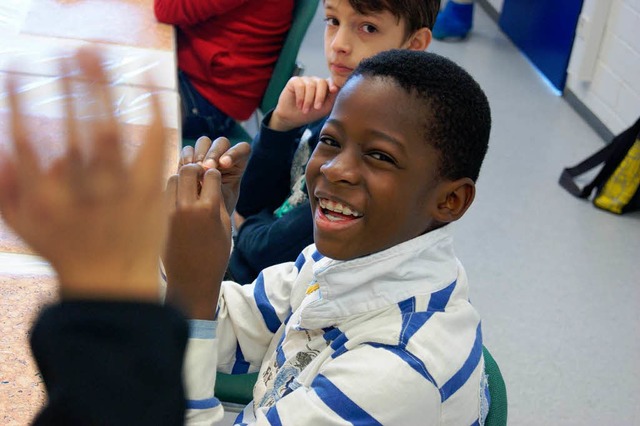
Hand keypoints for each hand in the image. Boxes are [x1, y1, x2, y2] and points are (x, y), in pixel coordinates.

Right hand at [0, 47, 166, 301]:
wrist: (114, 285)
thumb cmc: (68, 254)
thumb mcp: (24, 228)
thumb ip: (3, 191)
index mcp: (47, 199)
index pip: (28, 143)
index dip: (19, 107)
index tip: (16, 77)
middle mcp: (83, 192)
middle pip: (73, 129)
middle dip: (71, 88)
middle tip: (70, 53)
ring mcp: (119, 191)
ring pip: (109, 132)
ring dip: (102, 91)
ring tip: (96, 57)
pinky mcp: (149, 190)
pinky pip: (152, 147)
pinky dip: (151, 114)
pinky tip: (149, 84)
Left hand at [163, 164, 231, 318]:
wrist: (192, 280)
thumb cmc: (214, 256)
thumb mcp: (224, 227)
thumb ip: (217, 202)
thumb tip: (210, 182)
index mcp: (207, 209)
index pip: (210, 175)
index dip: (214, 174)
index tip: (214, 178)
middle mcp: (185, 207)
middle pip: (188, 171)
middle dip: (196, 170)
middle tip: (200, 177)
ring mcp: (168, 213)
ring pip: (172, 179)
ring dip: (181, 179)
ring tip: (188, 189)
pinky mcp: (157, 219)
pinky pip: (163, 195)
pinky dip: (172, 192)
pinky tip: (179, 201)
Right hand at [178, 136, 249, 215]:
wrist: (200, 218)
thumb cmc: (217, 211)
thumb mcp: (223, 202)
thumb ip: (219, 187)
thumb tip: (210, 172)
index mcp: (238, 165)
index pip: (243, 149)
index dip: (234, 153)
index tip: (224, 165)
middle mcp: (223, 156)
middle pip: (221, 143)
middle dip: (214, 153)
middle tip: (207, 167)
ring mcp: (206, 156)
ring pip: (204, 142)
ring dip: (200, 153)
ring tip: (197, 167)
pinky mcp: (190, 159)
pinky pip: (188, 149)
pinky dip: (187, 156)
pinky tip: (186, 166)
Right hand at [269, 76, 338, 130]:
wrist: (292, 118)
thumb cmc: (309, 113)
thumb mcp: (324, 108)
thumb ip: (332, 98)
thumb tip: (337, 88)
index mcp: (324, 87)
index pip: (331, 81)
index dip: (333, 84)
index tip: (333, 90)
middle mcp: (315, 81)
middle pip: (321, 82)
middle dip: (320, 96)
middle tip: (316, 108)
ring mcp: (305, 80)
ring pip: (311, 85)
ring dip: (308, 100)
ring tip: (305, 110)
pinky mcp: (294, 81)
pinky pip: (300, 86)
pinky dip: (300, 97)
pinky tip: (299, 105)